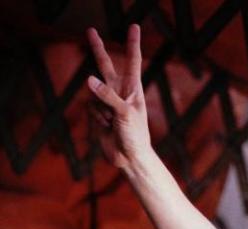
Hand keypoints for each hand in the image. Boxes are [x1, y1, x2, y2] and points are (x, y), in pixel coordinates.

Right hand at [86, 25, 150, 170]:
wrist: (129, 157)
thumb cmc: (135, 135)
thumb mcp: (125, 113)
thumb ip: (107, 95)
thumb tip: (88, 78)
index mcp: (133, 89)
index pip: (132, 61)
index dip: (132, 44)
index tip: (133, 27)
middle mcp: (119, 92)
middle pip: (105, 66)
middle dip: (97, 49)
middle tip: (91, 30)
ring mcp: (106, 101)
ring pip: (93, 93)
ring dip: (102, 109)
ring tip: (114, 123)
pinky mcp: (97, 112)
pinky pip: (89, 107)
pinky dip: (96, 118)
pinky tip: (106, 127)